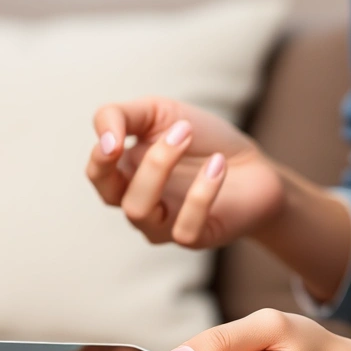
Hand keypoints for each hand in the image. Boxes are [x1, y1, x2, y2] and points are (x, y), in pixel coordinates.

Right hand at [87, 97, 285, 249]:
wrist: (254, 165)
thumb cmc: (202, 140)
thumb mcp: (157, 112)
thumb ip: (118, 116)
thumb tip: (104, 139)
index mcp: (126, 173)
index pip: (97, 173)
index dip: (100, 157)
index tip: (119, 137)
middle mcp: (139, 202)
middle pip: (110, 196)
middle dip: (135, 158)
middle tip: (179, 129)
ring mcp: (163, 224)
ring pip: (138, 211)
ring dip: (162, 167)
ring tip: (190, 135)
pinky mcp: (195, 238)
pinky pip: (184, 228)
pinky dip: (201, 193)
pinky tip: (219, 164)